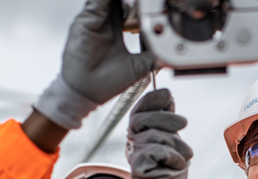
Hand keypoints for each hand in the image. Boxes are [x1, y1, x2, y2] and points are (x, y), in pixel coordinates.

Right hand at [35, 0, 153, 129]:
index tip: (151, 5)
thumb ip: (153, 54)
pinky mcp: (88, 18)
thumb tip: (171, 50)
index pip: (130, 9)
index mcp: (117, 30)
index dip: (140, 6)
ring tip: (139, 0)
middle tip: (146, 1)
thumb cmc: (107, 81)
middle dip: (134, 1)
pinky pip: (99, 1)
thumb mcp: (139, 66)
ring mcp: (97, 19)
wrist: (86, 90)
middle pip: (120, 1)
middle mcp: (106, 22)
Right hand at [126, 89, 196, 178]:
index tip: (168, 94)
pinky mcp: (138, 169)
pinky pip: (156, 152)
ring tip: (187, 153)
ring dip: (176, 143)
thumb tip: (166, 96)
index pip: (138, 110)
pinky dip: (173, 156)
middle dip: (166, 118)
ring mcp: (132, 156)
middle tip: (184, 123)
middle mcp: (132, 143)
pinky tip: (178, 164)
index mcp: (139, 133)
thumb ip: (168, 120)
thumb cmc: (173, 167)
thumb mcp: (173, 138)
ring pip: (152, 136)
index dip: (151, 100)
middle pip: (141, 119)